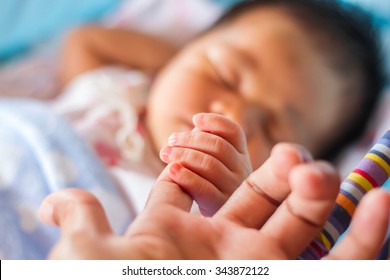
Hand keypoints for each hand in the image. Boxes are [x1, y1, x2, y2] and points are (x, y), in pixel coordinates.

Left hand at [39, 144, 389, 258]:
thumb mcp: (86, 256)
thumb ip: (80, 219)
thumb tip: (51, 202)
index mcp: (176, 231)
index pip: (196, 183)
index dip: (206, 155)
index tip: (213, 132)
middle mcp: (223, 249)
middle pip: (260, 196)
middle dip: (279, 174)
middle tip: (293, 157)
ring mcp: (260, 269)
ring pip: (302, 225)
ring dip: (320, 198)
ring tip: (326, 174)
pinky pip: (338, 264)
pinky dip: (362, 238)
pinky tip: (380, 202)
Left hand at [159, 113, 251, 215]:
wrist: (212, 221)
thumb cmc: (205, 183)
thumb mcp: (208, 161)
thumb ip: (203, 142)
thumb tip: (196, 124)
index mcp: (240, 154)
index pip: (234, 132)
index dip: (215, 122)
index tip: (195, 119)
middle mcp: (242, 169)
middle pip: (218, 146)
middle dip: (190, 139)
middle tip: (171, 140)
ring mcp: (233, 189)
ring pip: (210, 164)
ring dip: (184, 155)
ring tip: (165, 153)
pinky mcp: (220, 206)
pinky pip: (203, 188)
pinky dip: (186, 176)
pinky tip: (171, 170)